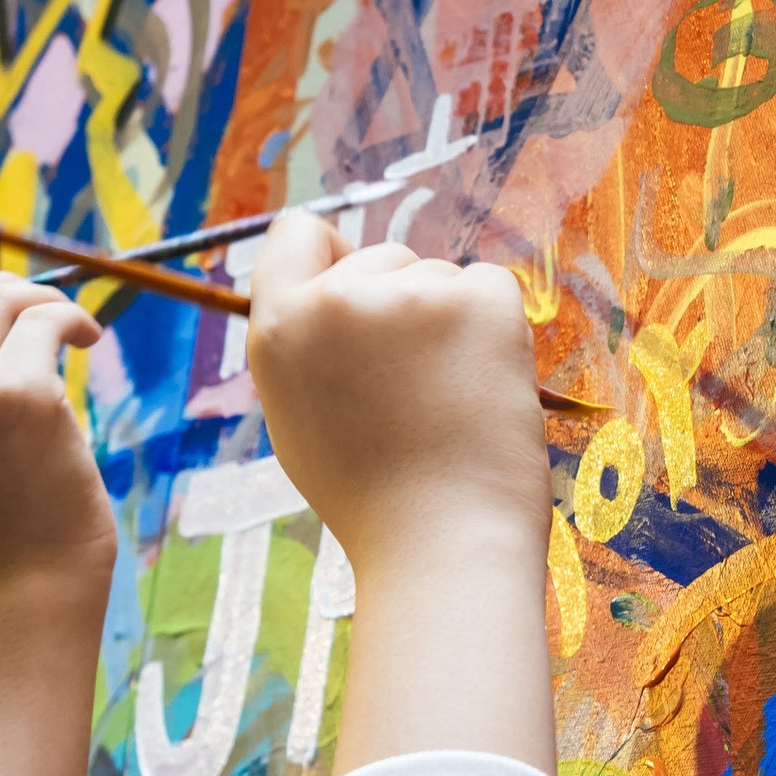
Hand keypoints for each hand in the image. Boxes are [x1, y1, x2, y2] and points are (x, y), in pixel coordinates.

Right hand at [246, 214, 550, 568]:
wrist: (443, 541)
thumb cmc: (374, 497)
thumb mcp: (299, 415)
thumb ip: (307, 345)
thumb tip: (335, 292)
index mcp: (279, 326)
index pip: (295, 234)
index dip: (331, 258)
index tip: (358, 292)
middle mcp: (338, 299)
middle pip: (382, 255)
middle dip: (402, 302)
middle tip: (413, 387)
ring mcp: (413, 294)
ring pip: (441, 276)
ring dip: (451, 321)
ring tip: (449, 401)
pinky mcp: (480, 301)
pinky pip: (491, 286)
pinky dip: (496, 326)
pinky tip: (484, 385)